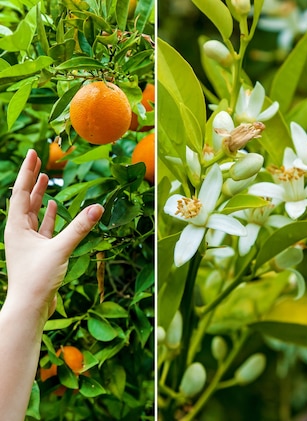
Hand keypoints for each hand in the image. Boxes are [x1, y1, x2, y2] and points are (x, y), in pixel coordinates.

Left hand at [4, 150, 102, 320]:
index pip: (19, 192)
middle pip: (23, 199)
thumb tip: (99, 207)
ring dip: (38, 196)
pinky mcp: (38, 252)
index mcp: (16, 227)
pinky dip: (47, 215)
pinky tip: (52, 207)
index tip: (33, 153)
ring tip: (44, 179)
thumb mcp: (60, 249)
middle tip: (38, 160)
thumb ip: (80, 227)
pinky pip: (42, 227)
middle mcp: (18, 232)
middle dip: (31, 179)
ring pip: (32, 212)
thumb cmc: (38, 278)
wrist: (30, 307)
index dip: (26, 172)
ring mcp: (27, 242)